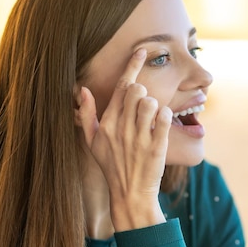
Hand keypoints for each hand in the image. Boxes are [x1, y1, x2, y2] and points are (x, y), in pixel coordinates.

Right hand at [75, 49, 171, 230]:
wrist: (130, 195)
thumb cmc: (112, 166)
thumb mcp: (92, 142)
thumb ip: (86, 115)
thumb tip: (81, 89)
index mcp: (107, 123)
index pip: (121, 87)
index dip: (133, 66)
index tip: (143, 51)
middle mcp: (121, 128)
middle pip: (136, 91)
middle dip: (143, 93)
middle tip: (144, 107)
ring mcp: (139, 138)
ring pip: (150, 102)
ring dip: (155, 106)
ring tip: (152, 120)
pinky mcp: (156, 147)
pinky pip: (163, 119)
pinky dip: (165, 116)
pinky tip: (162, 122)